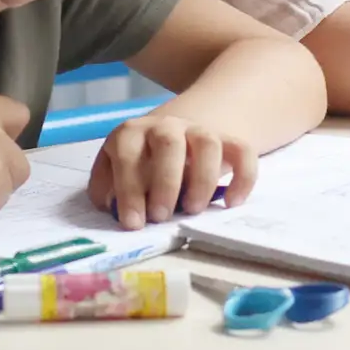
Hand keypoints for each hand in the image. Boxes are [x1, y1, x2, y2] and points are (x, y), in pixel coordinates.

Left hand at [90, 113, 255, 227]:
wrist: (172, 135)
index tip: (133, 223)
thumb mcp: (113, 170)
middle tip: (161, 216)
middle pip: (169, 144)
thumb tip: (110, 207)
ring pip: (208, 144)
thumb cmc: (138, 164)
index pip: (127, 155)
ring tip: (193, 210)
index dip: (128, 190)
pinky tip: (232, 203)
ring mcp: (198, 130)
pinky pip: (242, 150)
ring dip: (202, 179)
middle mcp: (165, 126)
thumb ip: (106, 188)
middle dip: (165, 182)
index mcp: (131, 133)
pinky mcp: (226, 139)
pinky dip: (243, 176)